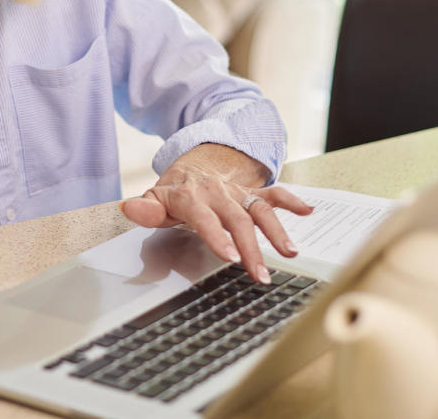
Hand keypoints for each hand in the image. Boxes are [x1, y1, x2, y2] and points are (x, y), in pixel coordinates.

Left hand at [120, 144, 313, 283]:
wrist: (193, 164)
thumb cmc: (174, 191)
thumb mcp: (155, 199)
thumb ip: (146, 209)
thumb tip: (129, 208)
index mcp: (192, 196)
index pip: (205, 218)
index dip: (217, 236)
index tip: (230, 257)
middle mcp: (218, 193)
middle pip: (237, 219)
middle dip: (251, 247)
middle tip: (260, 274)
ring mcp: (238, 191)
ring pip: (260, 209)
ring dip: (277, 231)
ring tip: (290, 253)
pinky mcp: (252, 191)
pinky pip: (274, 193)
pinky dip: (292, 201)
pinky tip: (308, 210)